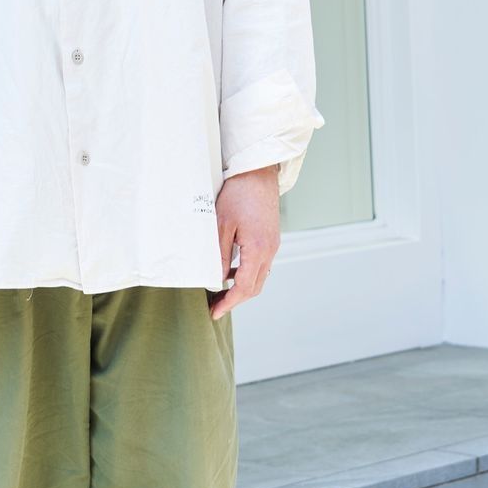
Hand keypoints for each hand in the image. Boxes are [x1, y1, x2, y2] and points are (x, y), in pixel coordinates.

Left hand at [208, 164, 280, 320]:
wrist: (257, 174)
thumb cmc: (238, 195)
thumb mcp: (220, 225)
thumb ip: (219, 256)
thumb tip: (216, 280)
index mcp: (258, 249)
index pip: (244, 288)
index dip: (229, 303)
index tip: (214, 313)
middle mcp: (269, 251)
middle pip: (255, 287)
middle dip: (235, 300)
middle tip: (215, 306)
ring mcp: (273, 246)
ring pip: (259, 278)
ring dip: (241, 288)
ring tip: (220, 293)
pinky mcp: (271, 240)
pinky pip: (261, 265)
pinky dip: (247, 275)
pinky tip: (231, 272)